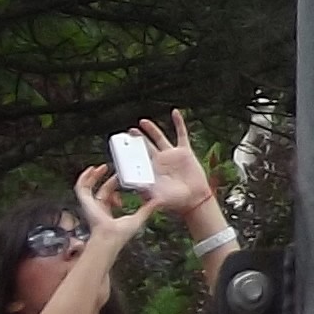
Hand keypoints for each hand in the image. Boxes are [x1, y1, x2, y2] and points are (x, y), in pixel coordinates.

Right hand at [69, 166, 151, 250]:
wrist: (110, 237)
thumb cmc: (120, 234)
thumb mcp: (138, 218)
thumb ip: (147, 209)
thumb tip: (159, 200)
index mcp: (107, 212)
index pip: (109, 196)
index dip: (115, 188)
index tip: (122, 181)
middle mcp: (97, 208)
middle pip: (101, 190)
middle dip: (107, 180)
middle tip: (115, 172)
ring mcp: (90, 204)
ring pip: (88, 187)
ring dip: (94, 176)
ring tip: (102, 168)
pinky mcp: (86, 201)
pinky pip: (81, 187)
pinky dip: (84, 177)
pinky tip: (91, 170)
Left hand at [138, 110, 222, 228]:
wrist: (194, 200)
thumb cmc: (175, 201)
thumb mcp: (158, 197)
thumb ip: (148, 193)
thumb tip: (136, 189)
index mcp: (150, 171)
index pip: (136, 159)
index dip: (128, 153)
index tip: (119, 146)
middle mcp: (159, 161)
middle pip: (145, 146)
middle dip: (136, 139)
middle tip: (127, 132)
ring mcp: (171, 155)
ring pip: (159, 138)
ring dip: (151, 130)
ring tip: (142, 122)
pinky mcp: (184, 152)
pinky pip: (181, 134)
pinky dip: (179, 123)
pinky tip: (175, 113)